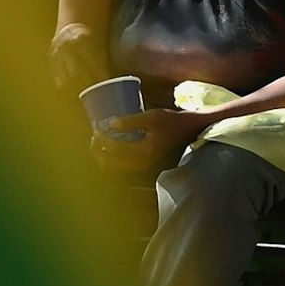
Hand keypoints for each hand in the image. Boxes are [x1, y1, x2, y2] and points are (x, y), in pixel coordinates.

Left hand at [92, 106, 206, 175]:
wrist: (190, 131)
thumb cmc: (173, 121)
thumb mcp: (153, 117)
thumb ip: (132, 120)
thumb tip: (110, 123)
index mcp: (144, 151)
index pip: (114, 149)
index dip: (101, 138)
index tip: (96, 128)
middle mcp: (142, 163)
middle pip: (110, 164)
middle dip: (97, 151)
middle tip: (94, 137)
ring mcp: (143, 166)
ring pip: (115, 168)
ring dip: (102, 158)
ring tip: (98, 144)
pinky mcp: (144, 165)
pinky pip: (122, 167)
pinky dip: (111, 161)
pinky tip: (109, 150)